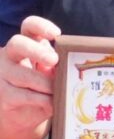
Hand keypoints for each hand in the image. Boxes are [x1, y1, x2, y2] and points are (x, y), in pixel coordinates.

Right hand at [0, 15, 58, 138]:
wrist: (21, 113)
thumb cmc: (42, 87)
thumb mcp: (52, 72)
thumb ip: (61, 65)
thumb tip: (81, 66)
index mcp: (28, 44)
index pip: (29, 26)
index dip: (41, 26)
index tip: (56, 34)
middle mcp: (11, 55)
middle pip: (17, 43)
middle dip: (37, 51)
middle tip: (53, 60)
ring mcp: (4, 73)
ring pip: (23, 74)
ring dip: (45, 84)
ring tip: (59, 91)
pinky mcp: (3, 93)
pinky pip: (24, 95)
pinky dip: (42, 100)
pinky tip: (52, 104)